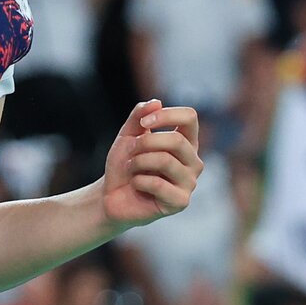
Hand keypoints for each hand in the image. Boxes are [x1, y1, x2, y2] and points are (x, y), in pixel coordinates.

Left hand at [102, 99, 203, 228]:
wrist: (111, 196)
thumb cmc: (124, 165)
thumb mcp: (128, 134)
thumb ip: (139, 115)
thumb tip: (157, 102)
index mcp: (186, 142)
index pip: (190, 117)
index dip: (166, 115)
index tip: (144, 122)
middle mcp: (193, 161)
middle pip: (176, 140)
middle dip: (146, 142)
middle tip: (131, 150)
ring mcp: (189, 182)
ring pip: (165, 161)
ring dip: (138, 162)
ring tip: (131, 168)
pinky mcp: (180, 202)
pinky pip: (158, 184)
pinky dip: (138, 181)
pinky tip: (135, 185)